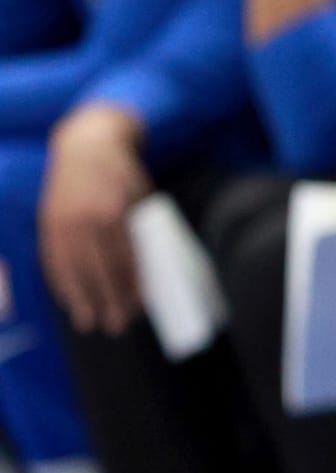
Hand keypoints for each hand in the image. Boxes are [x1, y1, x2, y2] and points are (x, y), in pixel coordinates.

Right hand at [41, 105, 150, 334]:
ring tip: (89, 323)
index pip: (124, 260)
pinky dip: (61, 283)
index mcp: (113, 212)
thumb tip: (150, 272)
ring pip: (72, 271)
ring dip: (81, 300)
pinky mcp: (48, 224)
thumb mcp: (139, 196)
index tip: (138, 308)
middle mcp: (85, 220)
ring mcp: (62, 223)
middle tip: (117, 326)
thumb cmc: (121, 173)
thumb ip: (141, 229)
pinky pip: (53, 261)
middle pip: (98, 271)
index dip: (130, 287)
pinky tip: (69, 301)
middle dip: (108, 301)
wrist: (85, 145)